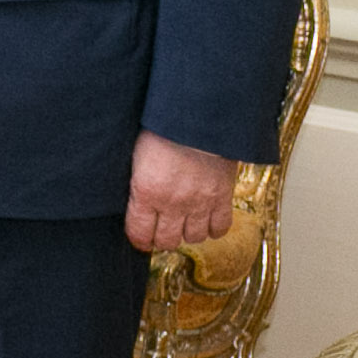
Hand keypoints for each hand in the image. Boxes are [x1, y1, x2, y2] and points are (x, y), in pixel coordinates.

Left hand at [127, 129, 238, 252]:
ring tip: (185, 222)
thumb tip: (134, 197)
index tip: (141, 239)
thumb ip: (138, 180)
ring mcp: (199, 202)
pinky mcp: (222, 197)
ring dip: (187, 233)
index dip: (139, 240)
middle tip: (162, 231)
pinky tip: (207, 220)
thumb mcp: (137, 154)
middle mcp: (172, 203)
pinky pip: (219, 228)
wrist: (199, 117)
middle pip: (167, 240)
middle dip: (162, 239)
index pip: (139, 232)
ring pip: (193, 238)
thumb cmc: (163, 129)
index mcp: (146, 192)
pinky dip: (213, 229)